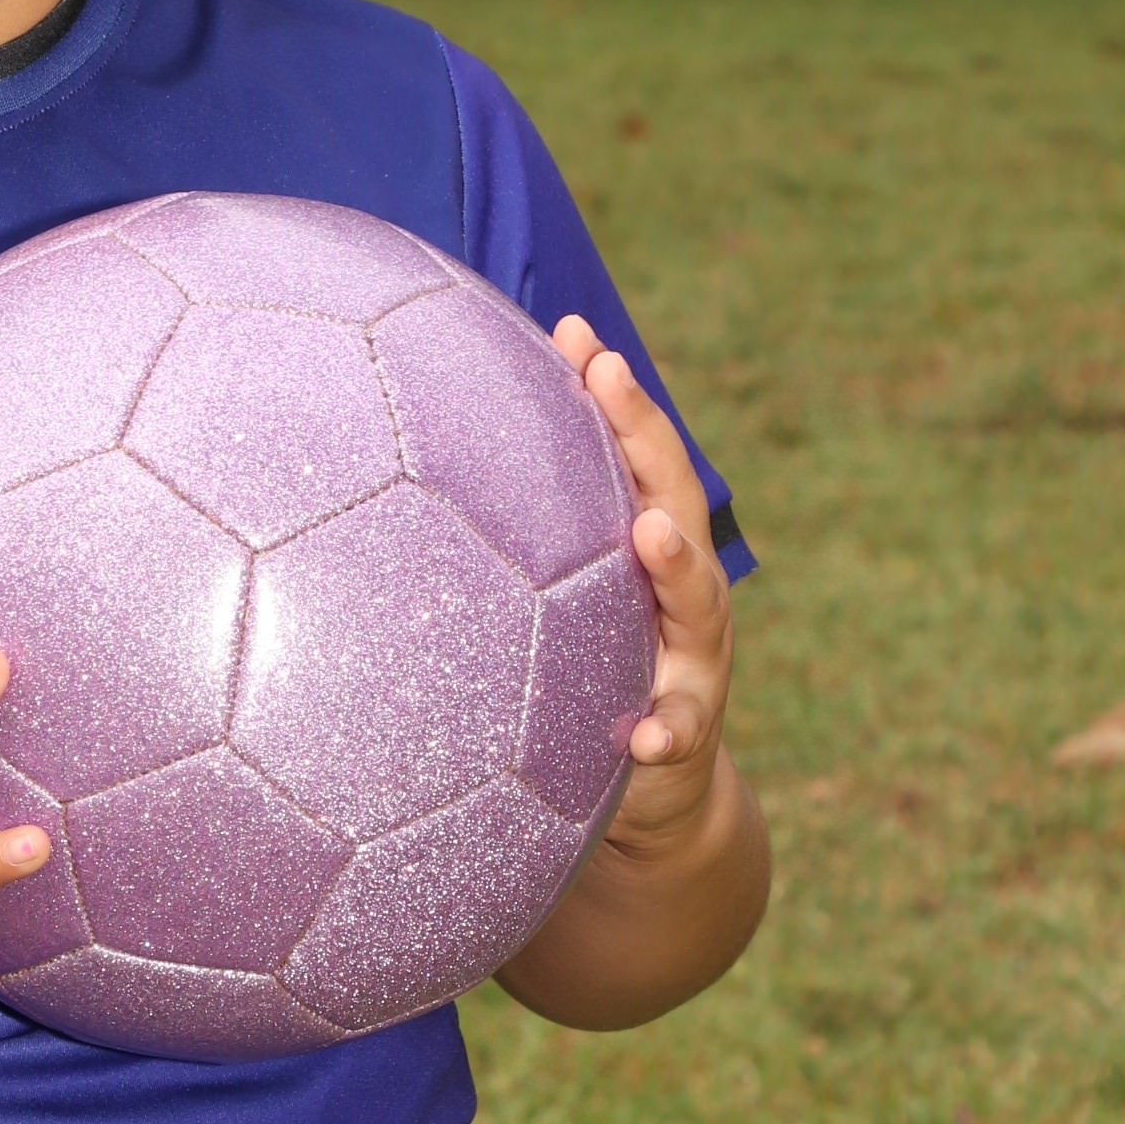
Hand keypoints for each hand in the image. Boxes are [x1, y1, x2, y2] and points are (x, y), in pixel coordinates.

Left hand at [550, 313, 734, 848]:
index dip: (611, 396)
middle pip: (674, 499)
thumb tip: (426, 471)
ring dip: (675, 565)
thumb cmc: (597, 676)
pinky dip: (665, 730)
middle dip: (643, 434)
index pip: (633, 458)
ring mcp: (694, 661)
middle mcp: (681, 593)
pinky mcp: (686, 735)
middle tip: (609, 374)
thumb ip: (533, 546)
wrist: (660, 790)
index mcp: (647, 551)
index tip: (575, 333)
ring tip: (651, 533)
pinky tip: (643, 737)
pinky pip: (679, 732)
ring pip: (698, 605)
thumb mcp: (571, 603)